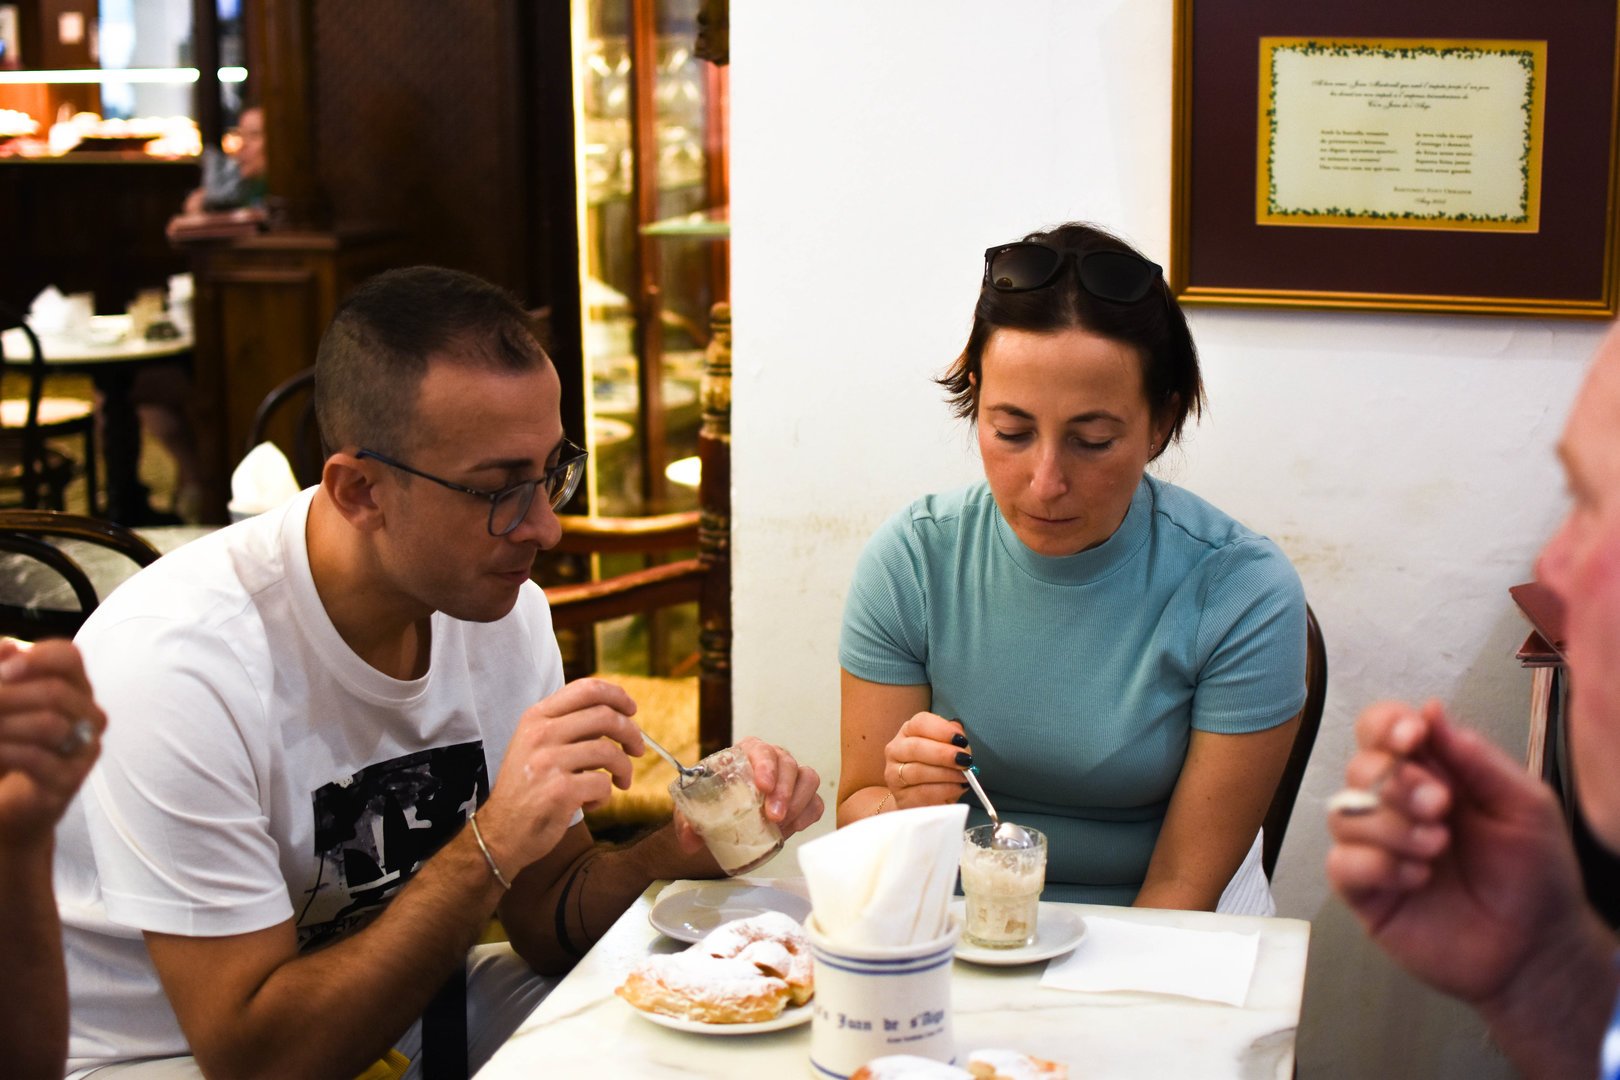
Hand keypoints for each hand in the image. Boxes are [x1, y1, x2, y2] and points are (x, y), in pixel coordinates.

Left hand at [0, 639, 106, 849]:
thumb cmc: (6, 745)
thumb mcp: (3, 702)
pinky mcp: (70, 781)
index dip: (37, 658)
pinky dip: (5, 751)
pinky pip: (38, 758)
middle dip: (7, 696)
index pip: (69, 657)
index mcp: (74, 687)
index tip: (2, 671)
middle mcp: (88, 715)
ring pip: (49, 724)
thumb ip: (2, 671)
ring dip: (4, 725)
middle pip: (56, 692)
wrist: (8, 804)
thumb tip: (6, 647)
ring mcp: (84, 749)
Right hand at [478, 678, 641, 874]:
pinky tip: (591, 803)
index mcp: (536, 717)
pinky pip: (602, 784)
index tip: (631, 711)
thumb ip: (568, 726)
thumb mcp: (537, 745)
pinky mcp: (559, 791)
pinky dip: (605, 796)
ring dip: (624, 769)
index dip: (617, 696)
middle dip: (632, 733)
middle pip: (605, 716)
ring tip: (621, 782)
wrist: (500, 833)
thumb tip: (617, 714)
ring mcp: (548, 761)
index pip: (586, 689)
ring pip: (609, 752)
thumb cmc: (527, 788)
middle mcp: (540, 734)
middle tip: (637, 750)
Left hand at [673, 737, 823, 852]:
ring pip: (808, 778)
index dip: (766, 766)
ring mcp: (789, 780)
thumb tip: (690, 839)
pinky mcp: (800, 800)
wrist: (720, 821)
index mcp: (744, 754)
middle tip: (774, 816)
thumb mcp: (691, 810)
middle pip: (788, 764)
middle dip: (784, 790)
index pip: (760, 750)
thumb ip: (687, 822)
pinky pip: (815, 802)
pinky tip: (793, 828)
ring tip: (782, 824)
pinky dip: (808, 814)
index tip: (764, 787)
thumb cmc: (709, 805)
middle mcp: (771, 762)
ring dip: (798, 801)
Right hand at [885, 712, 969, 810]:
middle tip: (965, 760)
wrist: (921, 799)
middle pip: (915, 747)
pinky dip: (944, 790)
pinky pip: (923, 793)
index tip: (961, 739)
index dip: (941, 730)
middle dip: (943, 754)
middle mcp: (896, 750)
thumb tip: (959, 736)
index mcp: (908, 731)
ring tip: (964, 777)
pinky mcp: (901, 797)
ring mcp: (894, 774)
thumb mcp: (948, 750)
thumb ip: (953, 740)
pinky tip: (957, 788)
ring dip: (946, 774)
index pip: (920, 723)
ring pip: (918, 772)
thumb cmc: (937, 769)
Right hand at [1325, 700, 1588, 1005]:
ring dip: (1392, 827)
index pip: (1381, 730)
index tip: (1414, 737)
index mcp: (1431, 774)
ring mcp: (1375, 846)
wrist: (1534, 949)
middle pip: (1359, 767)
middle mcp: (1395, 804)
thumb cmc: (1535, 876)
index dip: (1386, 725)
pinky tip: (1418, 879)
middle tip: (1443, 807)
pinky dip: (1379, 865)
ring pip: (1344, 813)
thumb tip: (1431, 709)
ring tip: (1438, 849)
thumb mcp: (1523, 805)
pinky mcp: (1364, 890)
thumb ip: (1476, 758)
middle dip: (1398, 782)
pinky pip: (1341, 862)